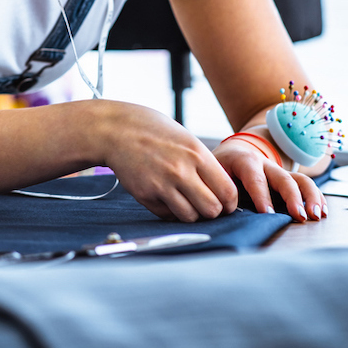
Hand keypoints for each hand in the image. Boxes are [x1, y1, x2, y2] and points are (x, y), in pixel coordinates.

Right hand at [96, 102, 238, 222]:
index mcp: (197, 154)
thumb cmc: (155, 132)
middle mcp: (181, 171)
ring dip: (191, 213)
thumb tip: (223, 191)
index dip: (230, 202)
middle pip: (212, 210)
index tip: (225, 202)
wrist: (118, 130)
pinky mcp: (146, 195)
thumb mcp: (187, 140)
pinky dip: (171, 211)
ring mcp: (162, 185)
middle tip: (206, 204)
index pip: (227, 191)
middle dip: (212, 211)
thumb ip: (205, 164)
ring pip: (190, 217)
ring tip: (186, 201)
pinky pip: (168, 215)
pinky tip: (167, 196)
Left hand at [214, 138, 327, 221]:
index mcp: (243, 160)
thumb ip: (213, 192)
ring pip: (299, 179)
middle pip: (282, 177)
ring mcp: (279, 172)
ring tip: (316, 215)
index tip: (268, 214)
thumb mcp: (210, 175)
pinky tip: (322, 212)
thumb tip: (212, 214)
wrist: (232, 153)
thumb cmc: (218, 169)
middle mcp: (265, 164)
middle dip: (293, 197)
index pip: (254, 177)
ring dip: (310, 197)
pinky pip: (305, 186)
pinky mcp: (287, 181)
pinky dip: (316, 198)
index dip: (261, 195)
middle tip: (299, 217)